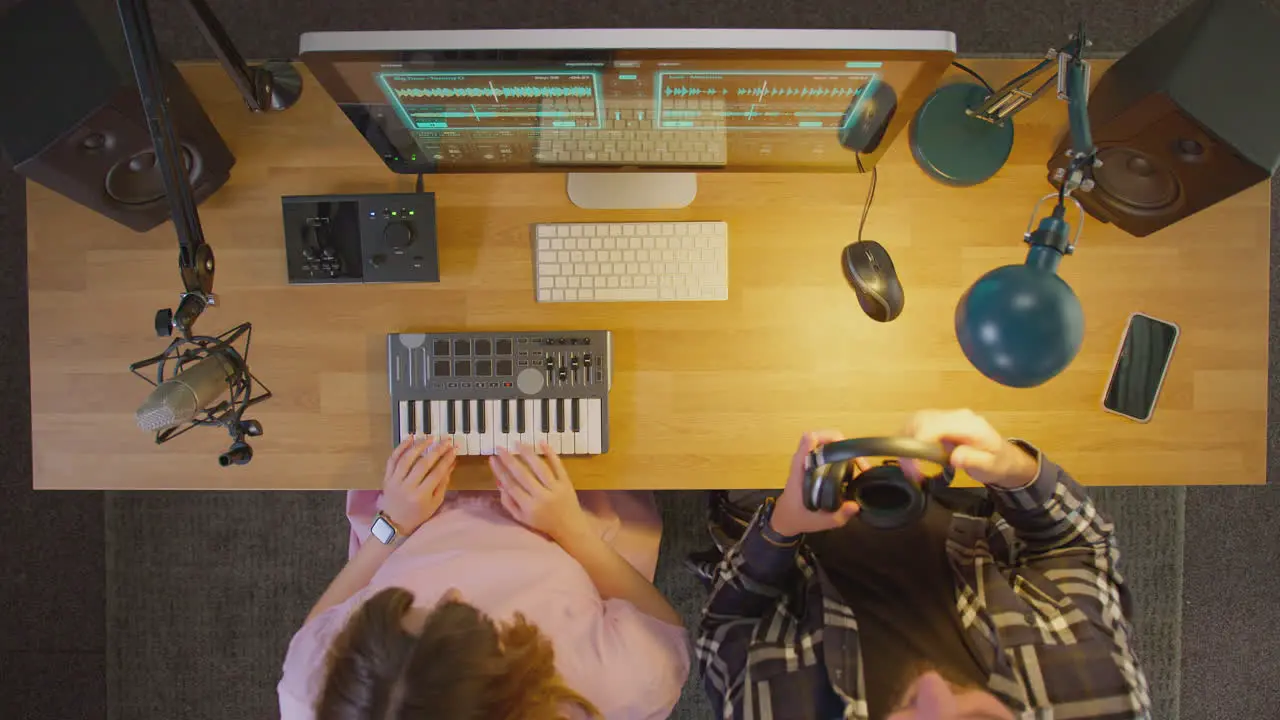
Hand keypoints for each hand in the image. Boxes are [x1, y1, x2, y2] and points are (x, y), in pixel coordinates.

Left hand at [379, 435, 455, 533]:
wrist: (393, 523)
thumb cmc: (417, 514)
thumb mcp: (435, 503)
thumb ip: (443, 483)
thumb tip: (451, 463)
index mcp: (421, 496)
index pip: (436, 473)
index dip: (447, 459)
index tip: (454, 449)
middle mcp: (407, 487)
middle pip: (423, 464)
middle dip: (437, 450)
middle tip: (446, 440)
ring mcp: (395, 481)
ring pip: (407, 459)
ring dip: (419, 446)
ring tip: (430, 437)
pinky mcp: (387, 477)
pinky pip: (392, 459)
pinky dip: (401, 447)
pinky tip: (410, 438)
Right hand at [490, 443, 591, 542]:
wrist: (570, 527)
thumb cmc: (543, 523)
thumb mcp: (522, 518)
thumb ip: (509, 502)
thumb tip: (499, 482)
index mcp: (529, 507)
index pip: (511, 486)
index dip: (500, 471)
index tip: (492, 459)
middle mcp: (542, 497)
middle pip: (523, 475)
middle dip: (509, 460)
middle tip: (500, 447)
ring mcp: (555, 488)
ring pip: (540, 468)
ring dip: (528, 453)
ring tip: (517, 443)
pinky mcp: (566, 483)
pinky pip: (558, 466)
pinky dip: (551, 454)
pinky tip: (542, 443)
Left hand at [771, 431, 871, 536]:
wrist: (785, 519)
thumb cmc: (799, 518)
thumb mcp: (819, 522)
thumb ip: (837, 515)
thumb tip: (855, 506)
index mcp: (800, 471)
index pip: (806, 445)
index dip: (824, 440)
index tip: (842, 448)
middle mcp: (802, 462)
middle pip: (817, 437)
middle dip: (839, 443)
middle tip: (857, 458)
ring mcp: (806, 461)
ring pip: (821, 442)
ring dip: (840, 446)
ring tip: (858, 461)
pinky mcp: (811, 465)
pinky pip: (823, 450)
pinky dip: (838, 452)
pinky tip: (851, 464)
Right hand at [898, 409, 1037, 488]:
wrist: (1005, 458)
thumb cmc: (998, 463)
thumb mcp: (990, 466)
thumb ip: (974, 460)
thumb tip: (955, 457)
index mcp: (968, 424)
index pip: (935, 425)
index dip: (918, 442)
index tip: (914, 465)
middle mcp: (956, 416)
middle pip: (921, 419)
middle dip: (908, 442)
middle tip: (907, 467)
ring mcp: (948, 417)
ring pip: (917, 420)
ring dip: (907, 440)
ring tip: (909, 464)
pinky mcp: (942, 423)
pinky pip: (920, 425)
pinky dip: (911, 439)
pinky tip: (913, 456)